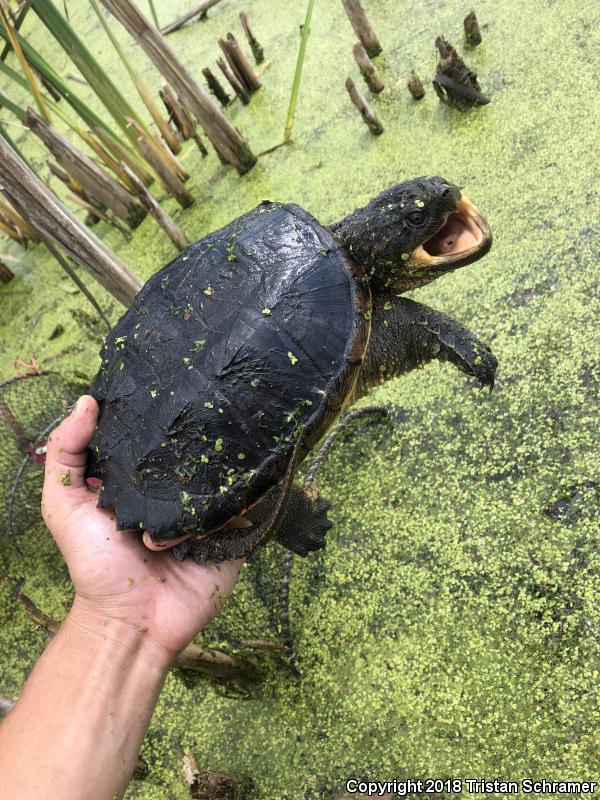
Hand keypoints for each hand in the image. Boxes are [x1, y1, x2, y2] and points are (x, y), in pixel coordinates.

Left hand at [42, 396, 240, 662]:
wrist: (132, 622)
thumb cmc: (95, 565)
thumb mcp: (64, 505)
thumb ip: (66, 453)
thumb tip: (87, 400)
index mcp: (142, 479)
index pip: (154, 435)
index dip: (155, 413)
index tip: (163, 385)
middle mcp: (178, 490)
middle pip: (195, 450)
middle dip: (196, 435)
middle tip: (200, 410)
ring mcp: (208, 510)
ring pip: (225, 473)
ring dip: (215, 471)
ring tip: (205, 466)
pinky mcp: (233, 531)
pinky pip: (247, 504)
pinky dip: (238, 497)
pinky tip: (229, 488)